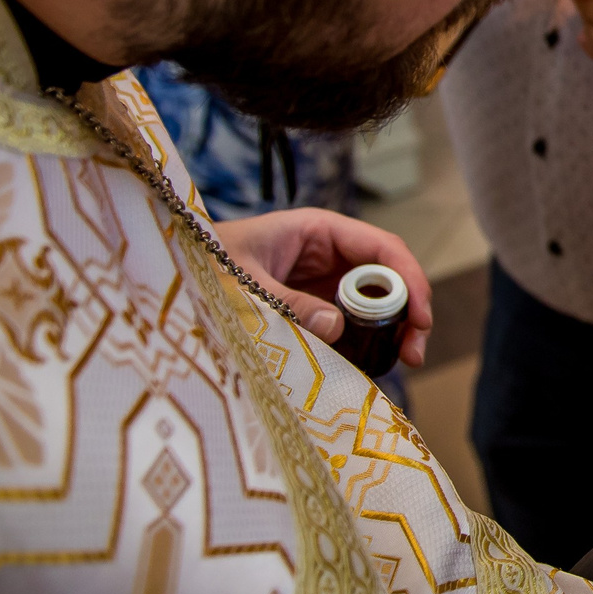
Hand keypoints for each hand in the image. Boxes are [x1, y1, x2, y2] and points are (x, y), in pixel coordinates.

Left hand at [216, 209, 432, 366]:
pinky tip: (371, 363)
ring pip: (372, 301)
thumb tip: (336, 326)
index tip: (421, 316)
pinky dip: (364, 341)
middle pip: (385, 276)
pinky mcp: (312, 306)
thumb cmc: (201, 263)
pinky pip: (348, 321)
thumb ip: (285, 302)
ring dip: (391, 329)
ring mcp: (321, 280)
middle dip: (408, 311)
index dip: (409, 278)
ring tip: (403, 360)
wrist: (172, 274)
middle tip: (415, 351)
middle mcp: (327, 253)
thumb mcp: (240, 282)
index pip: (380, 247)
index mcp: (316, 230)